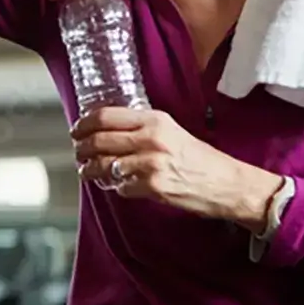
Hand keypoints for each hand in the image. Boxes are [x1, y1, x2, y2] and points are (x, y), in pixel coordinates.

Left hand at [71, 106, 283, 227]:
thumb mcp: (172, 131)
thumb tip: (108, 130)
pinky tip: (121, 186)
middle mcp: (151, 138)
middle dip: (81, 149)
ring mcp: (150, 164)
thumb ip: (143, 128)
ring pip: (104, 166)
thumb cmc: (200, 159)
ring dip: (91, 171)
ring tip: (88, 172)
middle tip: (78, 154)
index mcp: (155, 120)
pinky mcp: (152, 187)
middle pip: (99, 140)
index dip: (84, 124)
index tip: (76, 130)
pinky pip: (121, 187)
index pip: (106, 116)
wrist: (227, 183)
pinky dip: (117, 188)